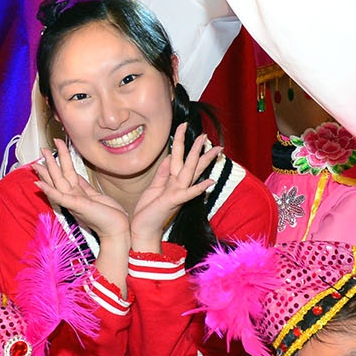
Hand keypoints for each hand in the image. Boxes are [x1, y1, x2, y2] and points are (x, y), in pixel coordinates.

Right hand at [32, 139, 130, 245]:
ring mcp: (73, 202)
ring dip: (47, 171)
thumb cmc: (109, 216)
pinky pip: (60, 197)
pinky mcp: (77, 206)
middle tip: (43, 149)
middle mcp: (73, 197)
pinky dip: (49, 190)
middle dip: (51, 162)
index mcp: (78, 194)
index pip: (65, 176)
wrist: (117, 230)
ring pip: (58, 182)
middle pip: (59, 176)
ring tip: (37, 161)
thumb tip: (77, 175)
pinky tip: (39, 184)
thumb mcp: (96, 196)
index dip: (59, 163)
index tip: (53, 152)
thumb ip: (84, 186)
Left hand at [129, 124, 221, 246]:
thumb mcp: (154, 187)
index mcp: (172, 181)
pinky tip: (210, 182)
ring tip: (212, 149)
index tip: (184, 126)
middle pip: (190, 163)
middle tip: (206, 134)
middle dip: (197, 148)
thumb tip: (168, 157)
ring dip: (200, 160)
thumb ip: (162, 173)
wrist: (143, 229)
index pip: (180, 158)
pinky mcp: (173, 201)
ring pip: (190, 172)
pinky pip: (188, 193)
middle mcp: (178, 185)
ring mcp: (177, 193)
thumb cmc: (147, 210)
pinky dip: (199, 188)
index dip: (182, 142)